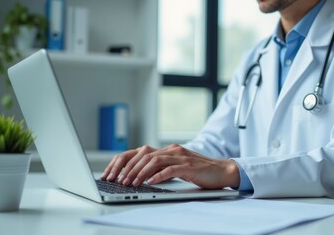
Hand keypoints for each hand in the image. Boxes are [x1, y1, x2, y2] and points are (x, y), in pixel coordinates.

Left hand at [100, 144, 239, 188]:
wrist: (222, 170)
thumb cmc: (198, 171)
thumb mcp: (175, 168)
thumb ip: (160, 168)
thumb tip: (138, 177)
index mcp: (166, 150)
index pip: (138, 152)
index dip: (122, 162)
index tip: (111, 173)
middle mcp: (171, 150)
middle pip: (143, 155)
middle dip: (128, 168)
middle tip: (119, 180)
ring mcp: (180, 156)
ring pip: (154, 161)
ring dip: (140, 173)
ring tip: (131, 183)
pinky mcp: (189, 165)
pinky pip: (170, 169)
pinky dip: (158, 176)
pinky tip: (150, 183)